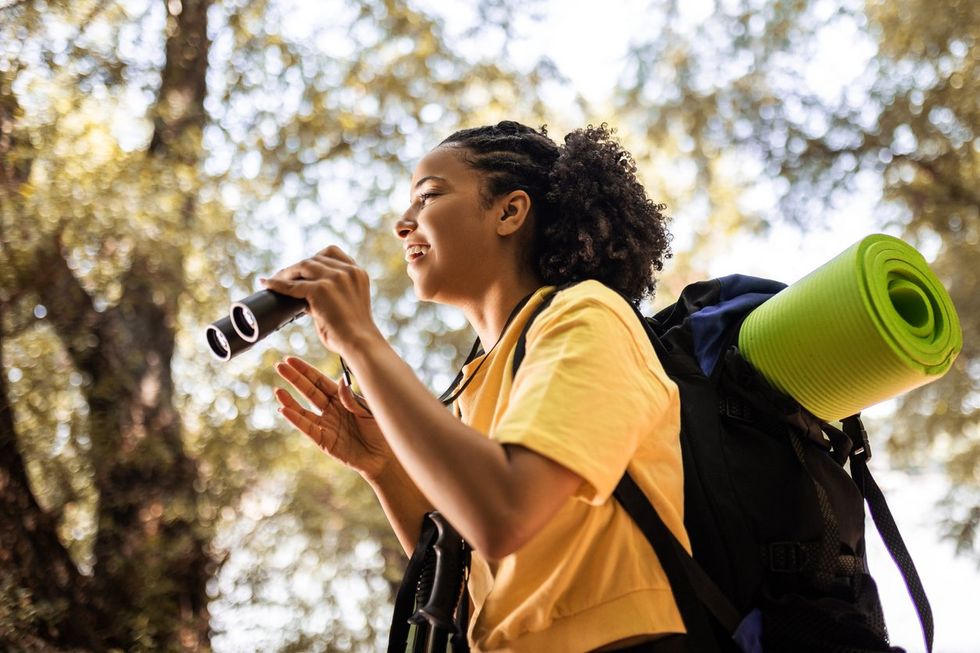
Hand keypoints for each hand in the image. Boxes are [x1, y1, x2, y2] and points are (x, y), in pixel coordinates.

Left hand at [260, 245, 380, 356]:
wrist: (360, 343)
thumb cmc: (353, 331)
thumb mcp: (346, 304)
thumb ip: (330, 294)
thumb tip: (302, 296)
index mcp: (357, 273)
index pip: (332, 252)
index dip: (315, 258)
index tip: (303, 268)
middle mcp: (348, 271)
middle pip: (314, 258)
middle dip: (297, 267)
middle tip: (283, 276)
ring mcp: (335, 278)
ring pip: (303, 266)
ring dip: (287, 273)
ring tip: (275, 280)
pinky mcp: (320, 289)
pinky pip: (292, 285)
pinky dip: (277, 284)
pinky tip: (267, 284)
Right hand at [274, 356, 391, 480]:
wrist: (384, 456)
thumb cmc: (380, 429)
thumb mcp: (369, 410)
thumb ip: (353, 398)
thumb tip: (341, 380)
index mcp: (342, 397)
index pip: (320, 381)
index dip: (305, 371)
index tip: (290, 360)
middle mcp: (331, 409)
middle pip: (309, 391)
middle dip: (294, 379)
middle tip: (279, 366)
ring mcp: (326, 424)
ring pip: (304, 410)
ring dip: (290, 401)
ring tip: (278, 391)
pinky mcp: (324, 441)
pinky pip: (308, 428)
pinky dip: (296, 420)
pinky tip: (284, 410)